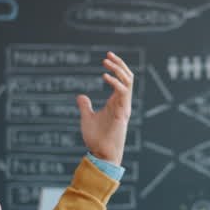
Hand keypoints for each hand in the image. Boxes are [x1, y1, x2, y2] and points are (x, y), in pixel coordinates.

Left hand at [77, 51, 133, 165]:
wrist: (101, 154)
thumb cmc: (96, 139)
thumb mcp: (87, 118)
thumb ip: (85, 106)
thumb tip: (81, 96)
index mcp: (116, 103)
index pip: (123, 81)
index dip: (117, 67)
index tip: (107, 57)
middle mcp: (122, 103)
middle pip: (128, 78)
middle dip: (120, 64)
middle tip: (108, 55)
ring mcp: (123, 107)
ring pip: (128, 82)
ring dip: (118, 70)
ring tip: (105, 62)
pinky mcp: (121, 113)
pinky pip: (122, 93)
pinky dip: (115, 82)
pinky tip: (104, 76)